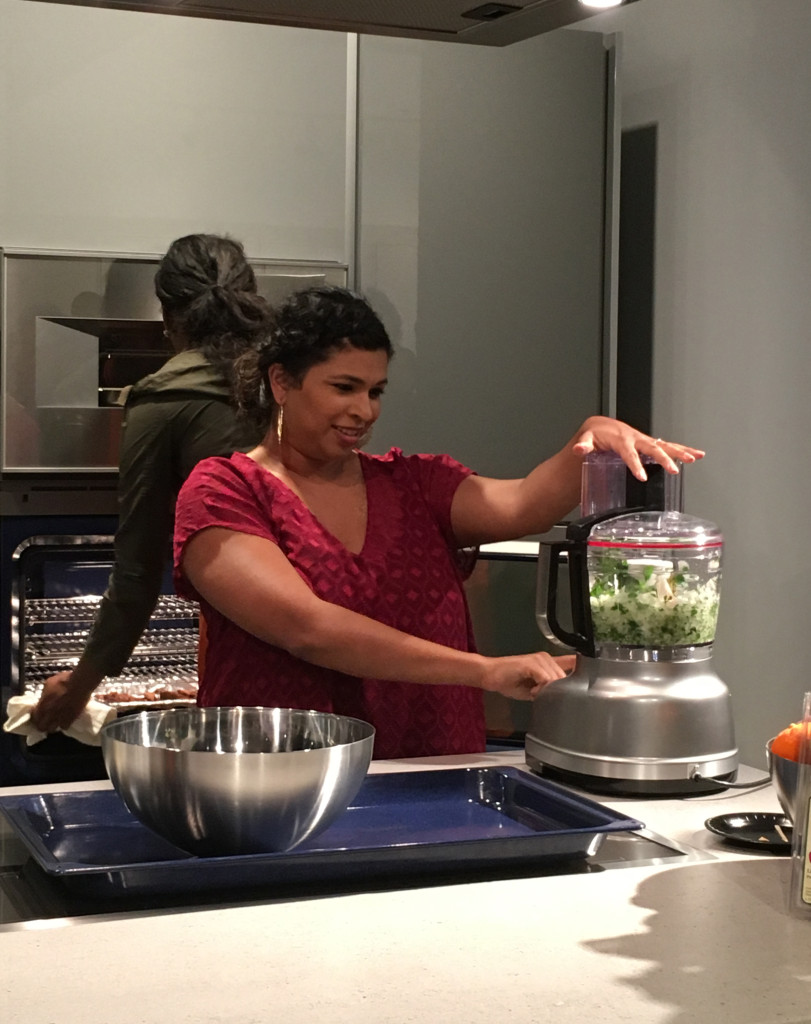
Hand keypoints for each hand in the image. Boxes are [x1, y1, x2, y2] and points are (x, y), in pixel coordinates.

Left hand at [31, 670, 95, 732]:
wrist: (80, 683)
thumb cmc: (64, 680)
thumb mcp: (49, 683)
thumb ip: (45, 693)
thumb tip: (45, 697)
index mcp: (43, 705)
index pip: (33, 717)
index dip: (34, 717)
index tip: (36, 714)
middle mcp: (49, 714)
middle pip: (41, 727)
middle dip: (41, 725)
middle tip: (44, 721)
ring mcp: (60, 718)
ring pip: (52, 730)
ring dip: (52, 726)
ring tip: (54, 722)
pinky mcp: (71, 719)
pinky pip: (65, 727)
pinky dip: (64, 725)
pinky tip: (65, 720)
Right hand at [481, 652, 575, 700]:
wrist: (489, 674)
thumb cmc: (509, 682)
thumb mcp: (534, 690)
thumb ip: (548, 691)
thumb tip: (561, 700)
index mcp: (549, 663)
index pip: (572, 663)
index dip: (583, 671)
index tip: (589, 683)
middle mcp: (546, 658)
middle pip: (566, 677)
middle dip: (560, 691)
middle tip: (541, 697)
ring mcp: (539, 659)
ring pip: (557, 679)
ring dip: (548, 691)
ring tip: (534, 694)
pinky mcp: (530, 664)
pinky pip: (545, 679)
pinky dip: (541, 688)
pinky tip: (532, 692)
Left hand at [572, 415, 704, 481]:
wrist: (601, 427)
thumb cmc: (596, 434)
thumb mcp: (586, 439)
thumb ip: (583, 445)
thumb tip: (579, 449)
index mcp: (621, 439)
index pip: (629, 453)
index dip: (635, 464)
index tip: (641, 476)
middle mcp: (636, 438)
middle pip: (653, 448)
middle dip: (664, 458)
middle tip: (673, 470)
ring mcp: (644, 440)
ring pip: (665, 445)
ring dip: (680, 451)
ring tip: (693, 458)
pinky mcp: (650, 443)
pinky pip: (668, 446)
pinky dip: (682, 449)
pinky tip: (696, 455)